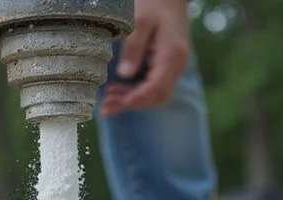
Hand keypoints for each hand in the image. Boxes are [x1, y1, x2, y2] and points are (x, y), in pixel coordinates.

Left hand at [100, 0, 190, 116]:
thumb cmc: (155, 4)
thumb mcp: (140, 21)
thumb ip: (133, 48)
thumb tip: (124, 75)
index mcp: (172, 56)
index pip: (156, 88)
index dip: (136, 100)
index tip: (116, 103)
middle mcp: (177, 66)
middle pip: (156, 97)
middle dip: (131, 104)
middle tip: (105, 107)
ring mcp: (173, 68)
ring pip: (154, 95)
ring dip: (131, 100)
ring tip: (107, 101)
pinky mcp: (166, 67)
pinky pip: (153, 87)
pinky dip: (135, 92)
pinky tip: (117, 91)